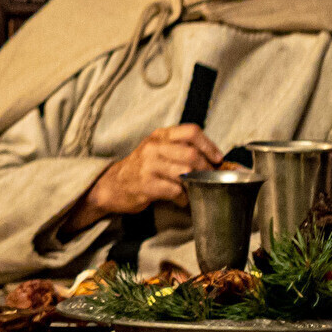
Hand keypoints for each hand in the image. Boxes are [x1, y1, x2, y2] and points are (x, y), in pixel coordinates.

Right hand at [71, 123, 223, 227]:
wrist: (113, 185)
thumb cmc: (142, 168)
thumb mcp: (157, 150)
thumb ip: (180, 148)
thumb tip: (213, 159)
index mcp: (159, 135)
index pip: (191, 131)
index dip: (209, 145)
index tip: (217, 158)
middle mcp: (153, 147)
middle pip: (191, 153)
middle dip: (206, 168)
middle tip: (209, 178)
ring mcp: (148, 166)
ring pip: (185, 172)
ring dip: (195, 184)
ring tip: (195, 189)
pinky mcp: (146, 185)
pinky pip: (175, 190)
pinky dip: (183, 198)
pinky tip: (182, 200)